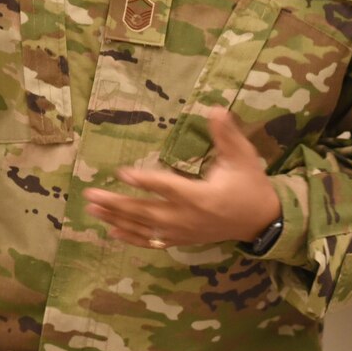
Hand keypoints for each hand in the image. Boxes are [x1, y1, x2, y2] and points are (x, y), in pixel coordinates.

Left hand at [87, 107, 281, 248]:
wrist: (261, 221)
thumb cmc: (250, 185)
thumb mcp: (243, 157)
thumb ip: (227, 135)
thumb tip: (215, 109)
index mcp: (200, 196)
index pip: (167, 187)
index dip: (144, 181)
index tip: (122, 173)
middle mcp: (186, 217)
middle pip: (146, 211)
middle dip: (116, 204)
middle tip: (90, 196)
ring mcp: (182, 232)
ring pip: (144, 227)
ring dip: (117, 219)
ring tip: (92, 210)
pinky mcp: (182, 239)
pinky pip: (152, 241)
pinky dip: (131, 238)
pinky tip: (112, 232)